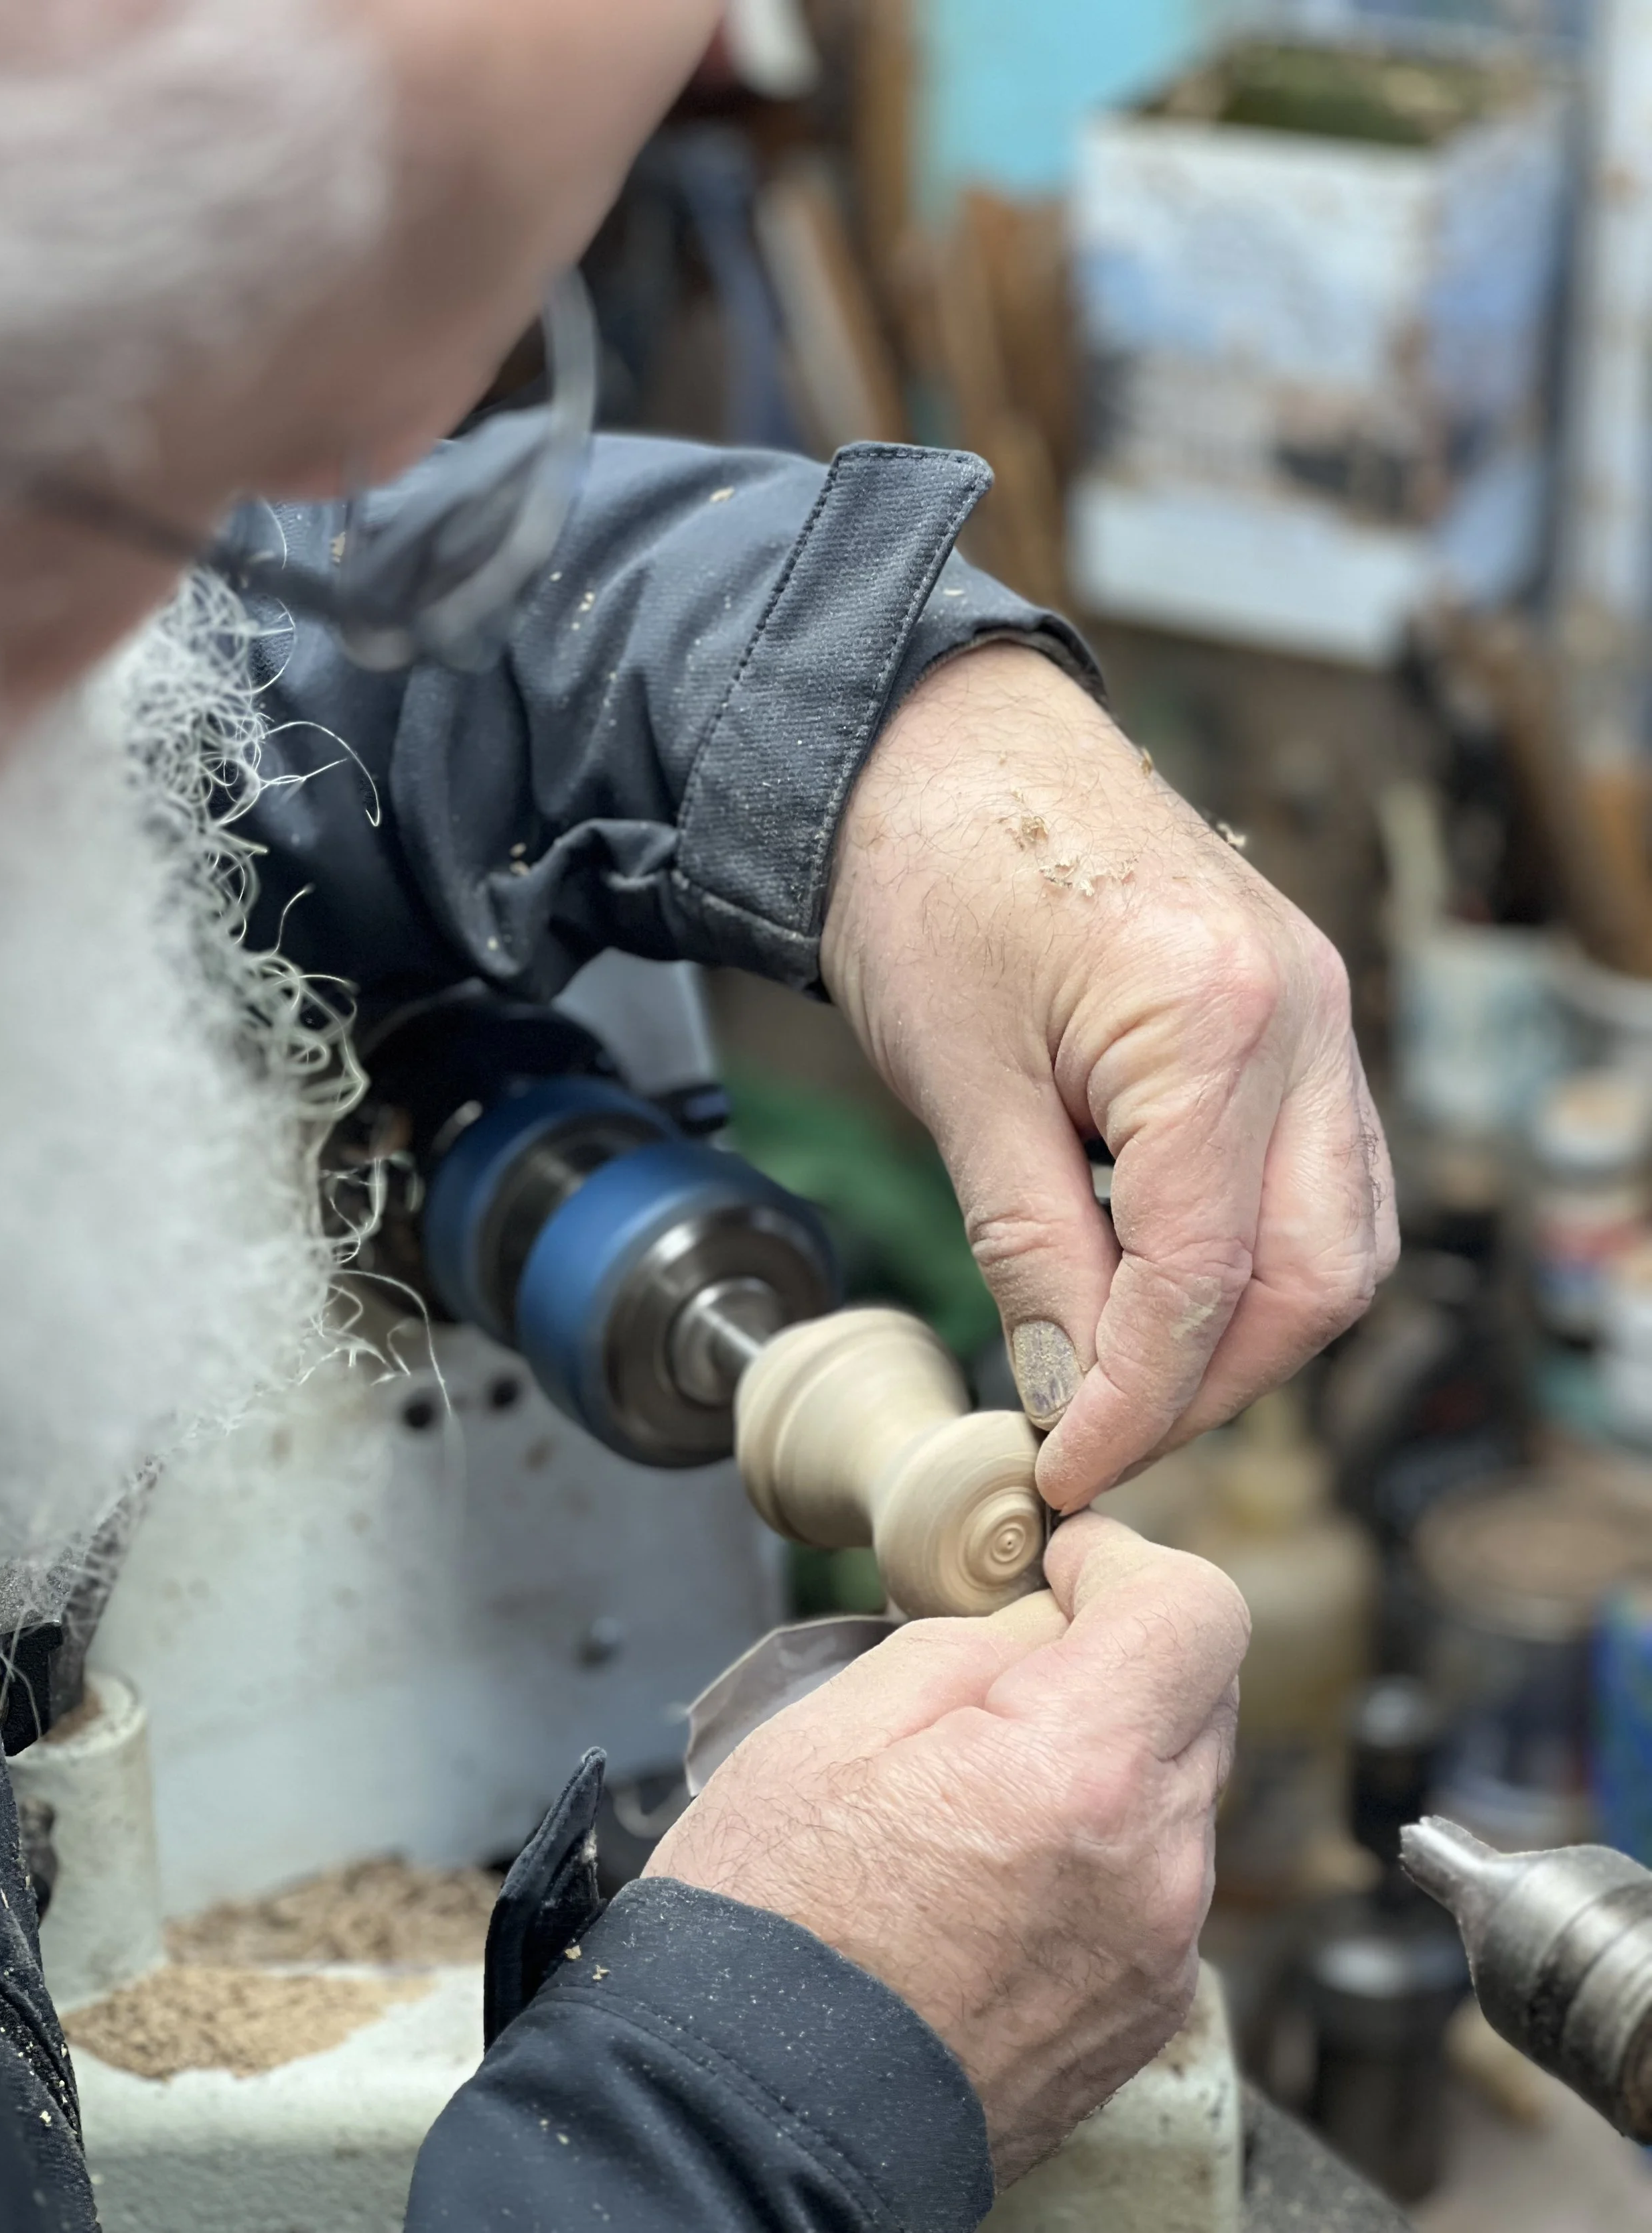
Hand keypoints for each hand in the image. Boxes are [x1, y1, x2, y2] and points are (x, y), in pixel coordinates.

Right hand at [645, 1515, 1247, 2186]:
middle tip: (1005, 1674)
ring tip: (982, 1793)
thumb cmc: (772, 1924)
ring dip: (1109, 1760)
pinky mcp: (1143, 2015)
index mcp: (1081, 1772)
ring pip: (1176, 1794)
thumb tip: (1042, 1622)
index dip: (1126, 1562)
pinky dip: (1103, 1851)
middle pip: (1199, 1696)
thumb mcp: (836, 1721)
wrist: (753, 2119)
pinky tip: (998, 1874)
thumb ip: (973, 1645)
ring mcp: (1156, 1953)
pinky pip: (1156, 1886)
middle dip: (1118, 1656)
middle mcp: (1152, 1868)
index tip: (1066, 1564)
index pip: (1196, 1612)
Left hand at [821, 642, 1397, 1509]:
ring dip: (1244, 1328)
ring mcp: (1316, 1007)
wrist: (937, 744)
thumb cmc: (929, 873)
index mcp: (1218, 1022)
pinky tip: (1161, 1280)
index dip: (1134, 1401)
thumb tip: (1065, 1387)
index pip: (1202, 1277)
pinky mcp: (1296, 1012)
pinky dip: (1252, 1252)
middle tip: (1101, 1434)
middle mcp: (1304, 1014)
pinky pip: (1318, 1174)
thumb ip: (1029, 1246)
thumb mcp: (960, 1083)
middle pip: (1313, 1275)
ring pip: (1336, 1236)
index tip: (1067, 1468)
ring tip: (1128, 1375)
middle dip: (1209, 1382)